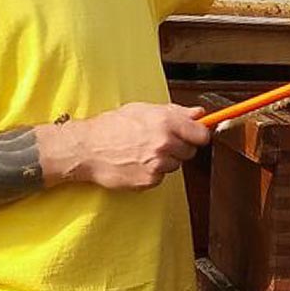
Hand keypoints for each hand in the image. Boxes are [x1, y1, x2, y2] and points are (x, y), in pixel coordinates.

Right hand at [51, 103, 212, 190]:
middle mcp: (164, 143)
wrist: (87, 149)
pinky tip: (138, 163)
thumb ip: (175, 112)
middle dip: (179, 146)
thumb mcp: (143, 110)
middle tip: (160, 141)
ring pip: (176, 164)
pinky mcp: (150, 180)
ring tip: (144, 152)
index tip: (194, 135)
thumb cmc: (111, 126)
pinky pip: (162, 177)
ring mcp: (158, 164)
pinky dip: (154, 172)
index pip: (202, 134)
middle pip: (190, 151)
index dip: (198, 134)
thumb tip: (198, 113)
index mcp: (165, 122)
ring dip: (166, 160)